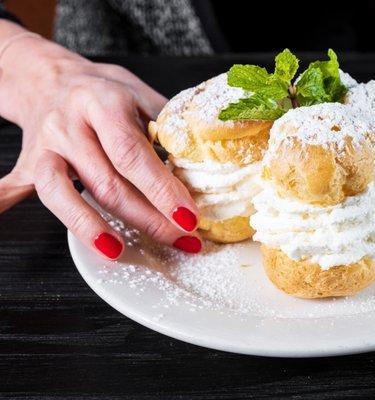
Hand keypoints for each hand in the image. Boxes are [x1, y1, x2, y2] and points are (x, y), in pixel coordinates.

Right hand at [0, 23, 201, 258]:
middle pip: (106, 183)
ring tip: (119, 252)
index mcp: (103, 104)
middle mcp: (69, 125)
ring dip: (92, 227)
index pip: (133, 155)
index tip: (189, 217)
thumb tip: (202, 165)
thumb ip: (167, 126)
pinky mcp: (28, 162)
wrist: (52, 77)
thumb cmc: (105, 91)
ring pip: (63, 194)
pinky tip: (0, 218)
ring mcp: (45, 146)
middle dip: (147, 218)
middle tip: (180, 239)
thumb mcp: (141, 94)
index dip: (162, 189)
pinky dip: (2, 204)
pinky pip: (14, 187)